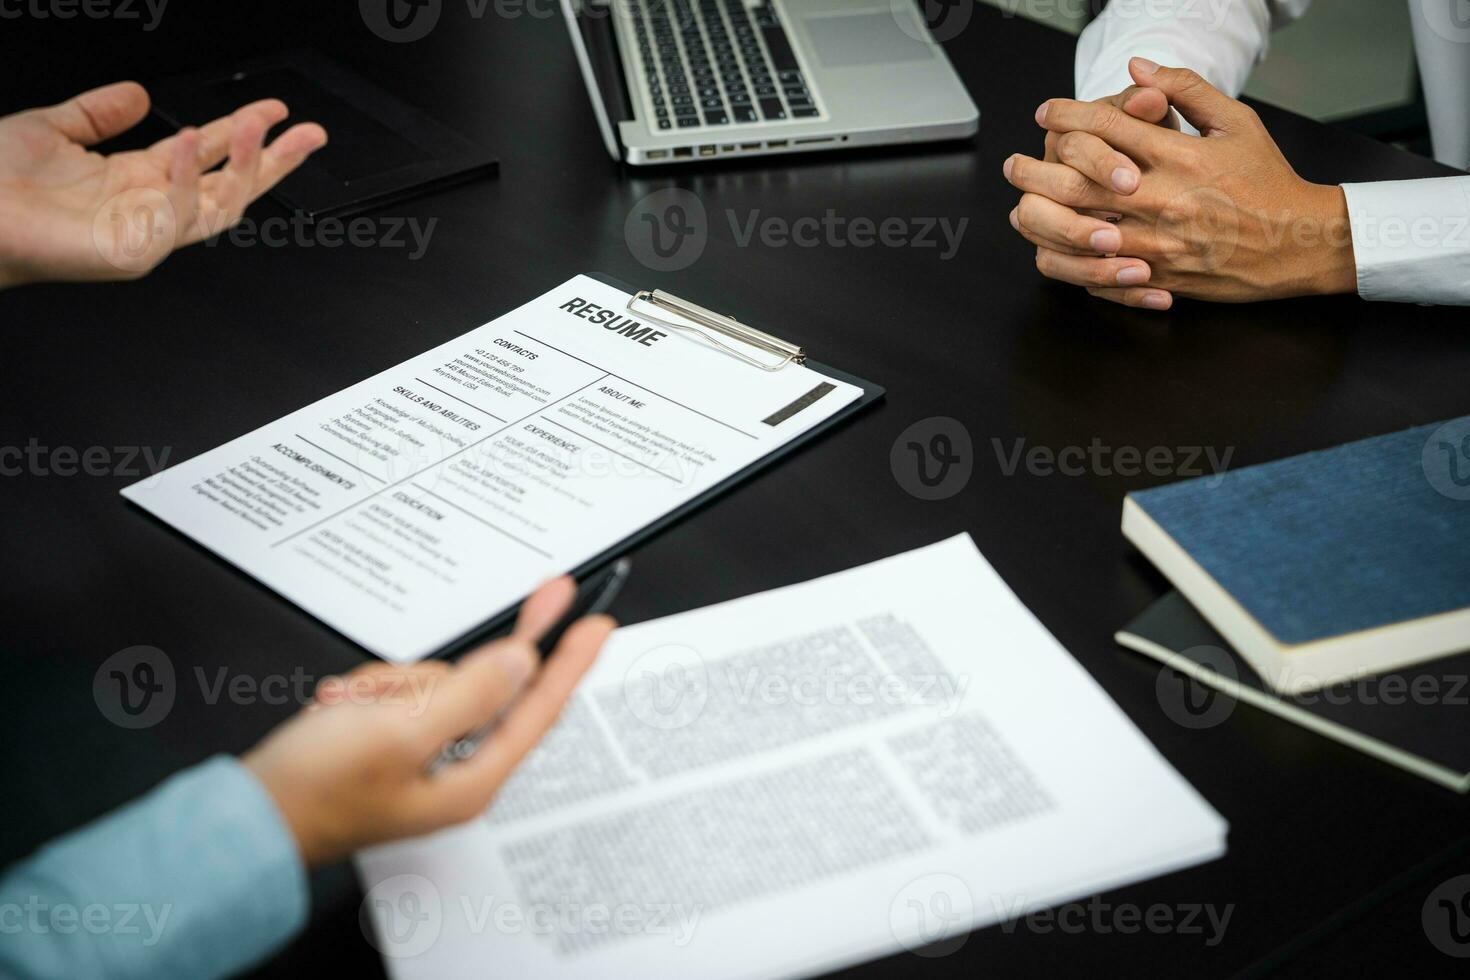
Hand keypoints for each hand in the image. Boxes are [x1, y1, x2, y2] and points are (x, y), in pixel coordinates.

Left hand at [0, 81, 326, 288]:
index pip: (210, 157)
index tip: (274, 110)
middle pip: (234, 187)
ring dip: (247, 166)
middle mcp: (151, 209)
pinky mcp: (133, 251)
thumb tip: (136, 93)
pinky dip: (187, 179)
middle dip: (276, 159)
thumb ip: (98, 112)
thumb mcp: (53, 127)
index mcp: (138, 181)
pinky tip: (190, 142)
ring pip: (220, 206)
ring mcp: (146, 233)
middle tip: (309, 133)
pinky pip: (175, 216)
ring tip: (261, 127)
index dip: (244, 132)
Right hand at [243, 577, 613, 866]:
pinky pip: (401, 692)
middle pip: (492, 687)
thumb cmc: (315, 790)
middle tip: (550, 593)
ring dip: (393, 684)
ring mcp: (422, 754)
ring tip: (352, 709)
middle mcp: (455, 769)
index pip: (539, 709)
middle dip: (468, 663)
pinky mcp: (392, 741)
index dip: (572, 662)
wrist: (246, 816)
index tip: (599, 624)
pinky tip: (341, 709)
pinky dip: (371, 692)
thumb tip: (522, 664)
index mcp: (471, 779)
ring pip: (438, 682)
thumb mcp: (399, 731)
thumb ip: (468, 694)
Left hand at [1005, 58, 1356, 308]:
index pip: (1105, 127)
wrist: (1299, 243)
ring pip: (1078, 232)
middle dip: (1035, 170)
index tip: (1046, 113)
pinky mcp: (1158, 275)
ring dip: (1041, 218)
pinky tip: (1053, 249)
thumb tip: (1138, 69)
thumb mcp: (1236, 122)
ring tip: (1022, 206)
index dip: (1066, 116)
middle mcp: (1161, 198)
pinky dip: (1071, 262)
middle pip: (1077, 182)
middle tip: (1015, 163)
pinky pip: (1098, 273)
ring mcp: (1157, 241)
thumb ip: (1186, 90)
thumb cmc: (1267, 182)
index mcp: (1178, 155)